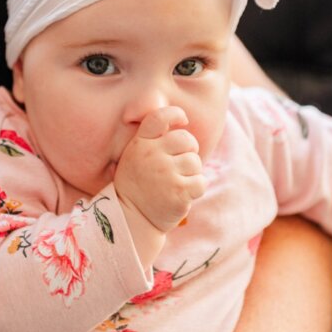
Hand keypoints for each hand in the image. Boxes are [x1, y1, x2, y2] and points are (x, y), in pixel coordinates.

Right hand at [114, 106, 204, 231]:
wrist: (131, 218)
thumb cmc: (137, 185)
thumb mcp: (134, 157)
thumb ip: (151, 140)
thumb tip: (179, 119)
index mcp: (140, 144)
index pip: (159, 117)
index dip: (175, 114)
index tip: (182, 120)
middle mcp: (152, 155)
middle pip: (187, 139)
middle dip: (188, 151)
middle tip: (178, 165)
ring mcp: (166, 173)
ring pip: (196, 162)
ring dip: (191, 173)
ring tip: (174, 183)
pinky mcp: (179, 191)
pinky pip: (201, 182)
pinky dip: (195, 189)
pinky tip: (180, 195)